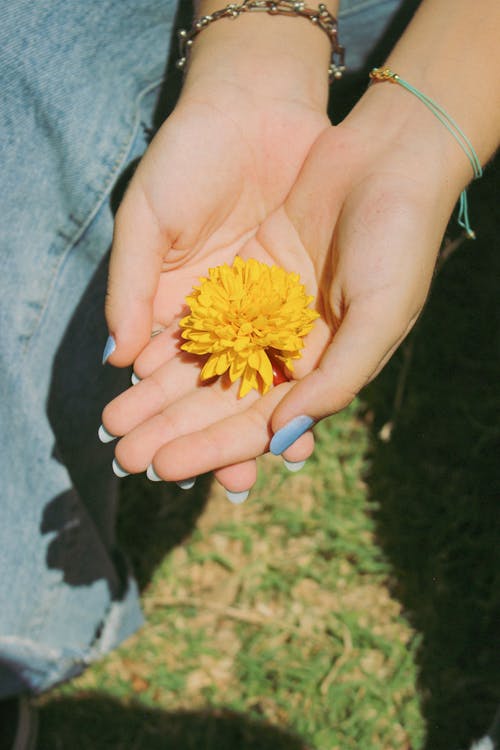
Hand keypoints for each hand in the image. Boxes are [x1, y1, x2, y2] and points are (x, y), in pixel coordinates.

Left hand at [102, 83, 465, 496]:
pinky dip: (175, 341)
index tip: (165, 468)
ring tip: (118, 419)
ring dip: (165, 393)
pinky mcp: (250, 273)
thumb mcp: (380, 316)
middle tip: (125, 456)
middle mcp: (295, 347)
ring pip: (208, 361)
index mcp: (327, 367)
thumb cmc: (398, 242)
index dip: (214, 448)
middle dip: (176, 428)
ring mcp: (269, 310)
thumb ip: (336, 380)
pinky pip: (204, 316)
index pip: (262, 423)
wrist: (390, 157)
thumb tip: (282, 438)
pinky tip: (136, 364)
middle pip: (225, 399)